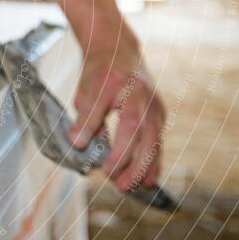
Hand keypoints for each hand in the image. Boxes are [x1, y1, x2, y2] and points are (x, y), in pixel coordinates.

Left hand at [68, 37, 164, 191]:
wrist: (119, 52)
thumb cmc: (98, 74)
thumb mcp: (85, 91)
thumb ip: (85, 117)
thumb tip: (78, 144)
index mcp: (119, 85)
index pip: (114, 117)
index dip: (105, 141)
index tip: (94, 161)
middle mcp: (142, 96)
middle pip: (139, 133)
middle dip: (127, 161)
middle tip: (114, 182)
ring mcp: (155, 105)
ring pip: (153, 141)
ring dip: (142, 167)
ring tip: (128, 187)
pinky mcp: (160, 114)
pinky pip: (159, 141)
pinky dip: (154, 162)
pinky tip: (147, 181)